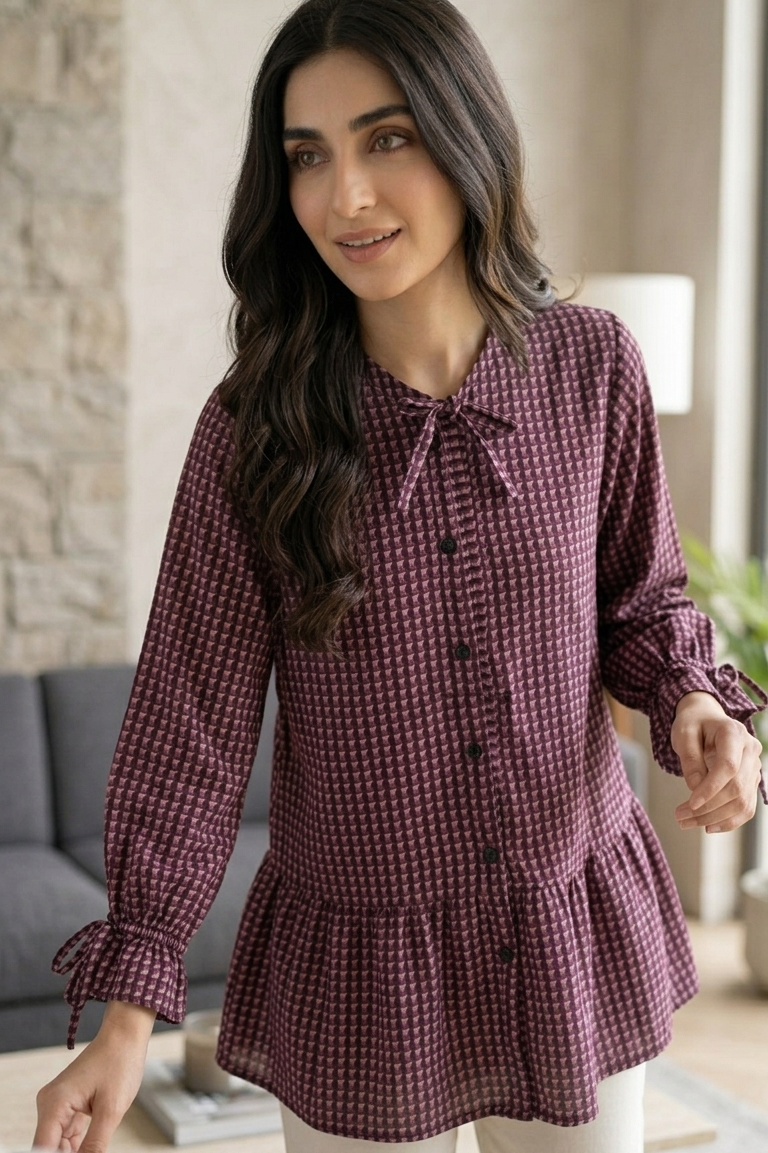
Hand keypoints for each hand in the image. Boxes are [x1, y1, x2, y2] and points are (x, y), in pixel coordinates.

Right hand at [33, 1001, 155, 1152]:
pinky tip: (91, 1149)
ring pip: (58, 1145)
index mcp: (54, 1104)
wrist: (125, 1036)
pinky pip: (67, 1136)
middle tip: (93, 1152)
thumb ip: (95, 1144)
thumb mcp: (111, 1109)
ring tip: (95, 1147)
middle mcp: (49, 1105)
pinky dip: (78, 1146)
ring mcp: (57, 1106)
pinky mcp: (68, 1107)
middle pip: (49, 1148)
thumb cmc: (120, 1062)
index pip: (43, 1150)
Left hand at [671, 690, 763, 832]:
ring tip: (687, 822)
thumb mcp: (683, 734)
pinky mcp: (751, 782)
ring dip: (715, 818)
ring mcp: (754, 767)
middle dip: (708, 808)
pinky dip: (729, 821)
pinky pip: (746, 807)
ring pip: (743, 802)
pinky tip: (708, 826)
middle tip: (680, 817)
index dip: (710, 788)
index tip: (690, 804)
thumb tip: (696, 789)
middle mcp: (751, 750)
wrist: (706, 719)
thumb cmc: (693, 724)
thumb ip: (690, 759)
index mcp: (734, 733)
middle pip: (737, 788)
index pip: (728, 767)